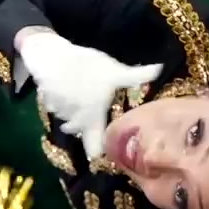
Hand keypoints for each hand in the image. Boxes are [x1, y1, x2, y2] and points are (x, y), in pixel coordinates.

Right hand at [16, 31, 160, 159]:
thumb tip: (161, 70)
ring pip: (67, 120)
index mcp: (92, 120)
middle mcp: (74, 123)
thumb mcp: (114, 71)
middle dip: (86, 127)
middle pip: (79, 132)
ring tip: (82, 99)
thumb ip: (136, 76)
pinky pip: (57, 107)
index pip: (94, 150)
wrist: (52, 57)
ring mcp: (58, 113)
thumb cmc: (87, 69)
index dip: (99, 151)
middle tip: (95, 114)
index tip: (106, 148)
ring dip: (73, 114)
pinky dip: (63, 103)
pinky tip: (68, 90)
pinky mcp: (47, 101)